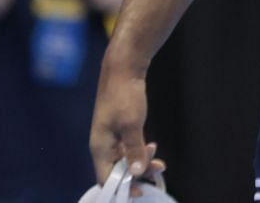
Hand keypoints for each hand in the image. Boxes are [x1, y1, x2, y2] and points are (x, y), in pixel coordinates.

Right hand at [90, 68, 163, 183]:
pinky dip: (139, 150)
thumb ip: (134, 150)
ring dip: (141, 162)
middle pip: (117, 170)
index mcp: (100, 147)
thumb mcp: (132, 124)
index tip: (140, 191)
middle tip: (158, 172)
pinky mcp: (119, 127)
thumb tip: (136, 172)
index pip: (106, 178)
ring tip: (160, 162)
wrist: (123, 68)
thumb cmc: (124, 95)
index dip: (122, 188)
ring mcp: (110, 135)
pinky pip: (128, 147)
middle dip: (137, 174)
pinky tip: (152, 147)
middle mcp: (103, 144)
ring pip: (125, 158)